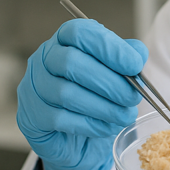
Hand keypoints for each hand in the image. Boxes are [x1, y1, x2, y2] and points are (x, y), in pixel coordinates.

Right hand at [16, 19, 147, 169]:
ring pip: (66, 93)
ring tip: (125, 115)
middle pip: (71, 63)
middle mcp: (44, 58)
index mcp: (65, 40)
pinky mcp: (31, 116)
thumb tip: (137, 54)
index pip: (80, 32)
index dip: (109, 47)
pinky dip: (90, 124)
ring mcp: (34, 87)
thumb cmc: (96, 95)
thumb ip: (127, 58)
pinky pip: (60, 119)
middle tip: (132, 97)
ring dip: (103, 107)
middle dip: (109, 82)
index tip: (135, 65)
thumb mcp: (116, 72)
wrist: (77, 137)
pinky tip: (107, 126)